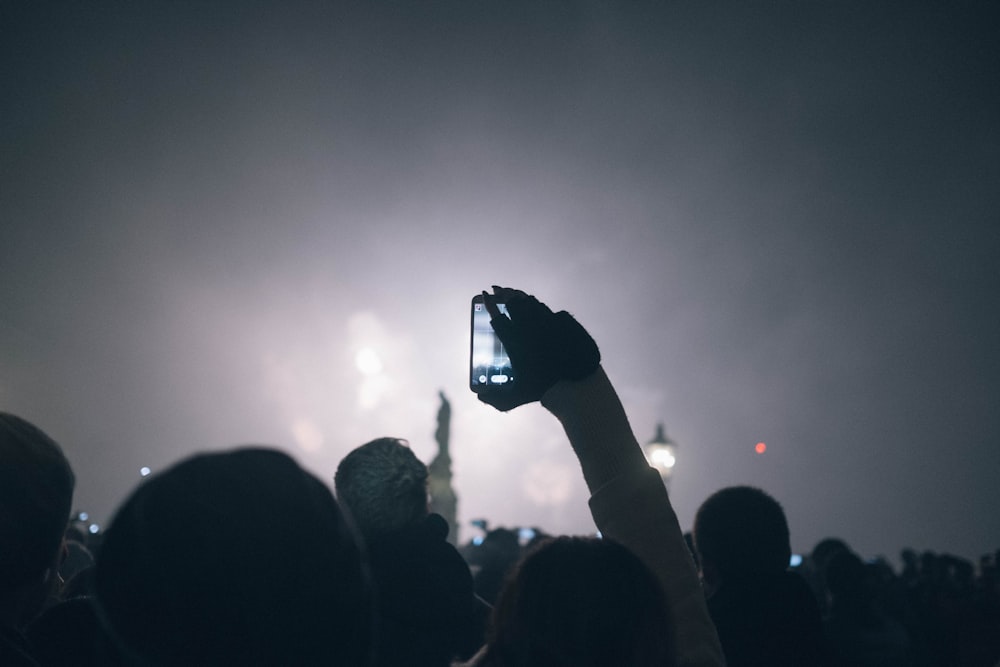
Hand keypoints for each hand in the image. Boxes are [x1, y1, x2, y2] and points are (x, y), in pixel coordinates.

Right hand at [478, 286, 599, 410]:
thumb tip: (480, 396)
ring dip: (517, 296)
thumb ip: (496, 400)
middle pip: (513, 305)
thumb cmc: (541, 391)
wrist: (571, 384)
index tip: (484, 294)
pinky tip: (530, 302)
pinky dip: (533, 303)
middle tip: (496, 290)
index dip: (489, 304)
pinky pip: (543, 307)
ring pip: (529, 303)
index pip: (498, 318)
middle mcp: (528, 330)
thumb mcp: (515, 397)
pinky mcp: (558, 323)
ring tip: (510, 293)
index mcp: (514, 342)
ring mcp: (545, 323)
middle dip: (503, 295)